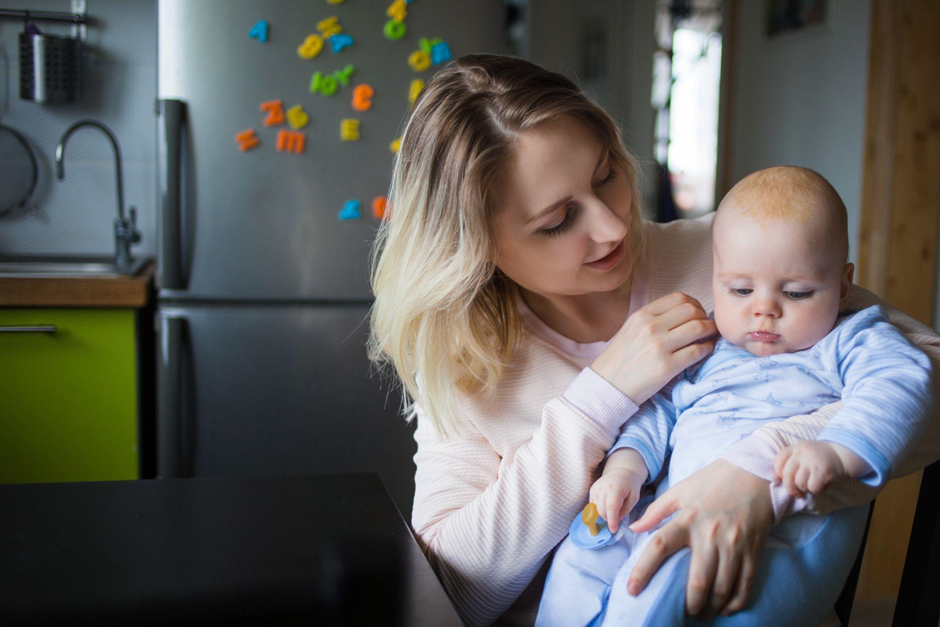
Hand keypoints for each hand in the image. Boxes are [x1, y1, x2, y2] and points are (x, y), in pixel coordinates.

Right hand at [590, 467, 644, 532]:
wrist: (621, 471)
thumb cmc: (630, 486)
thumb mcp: (634, 498)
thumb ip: (625, 510)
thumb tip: (615, 521)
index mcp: (616, 488)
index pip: (611, 507)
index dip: (612, 520)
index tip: (613, 530)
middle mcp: (603, 487)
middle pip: (602, 510)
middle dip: (609, 518)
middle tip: (617, 516)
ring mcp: (595, 488)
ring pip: (595, 510)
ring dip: (604, 514)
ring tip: (613, 509)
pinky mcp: (591, 490)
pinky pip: (592, 506)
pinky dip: (599, 510)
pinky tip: (606, 505)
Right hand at [591, 292, 716, 404]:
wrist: (608, 385)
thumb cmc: (620, 358)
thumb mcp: (631, 329)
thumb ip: (653, 318)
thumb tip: (684, 313)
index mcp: (641, 315)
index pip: (678, 298)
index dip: (695, 303)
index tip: (698, 313)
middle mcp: (650, 327)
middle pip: (692, 310)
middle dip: (705, 316)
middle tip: (707, 325)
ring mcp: (659, 347)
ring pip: (699, 328)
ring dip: (711, 331)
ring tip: (710, 336)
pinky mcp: (667, 367)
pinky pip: (698, 351)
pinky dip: (707, 348)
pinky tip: (705, 350)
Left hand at [627, 460, 772, 617]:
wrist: (755, 473)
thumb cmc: (713, 482)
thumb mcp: (680, 490)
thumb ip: (656, 511)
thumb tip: (634, 528)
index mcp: (687, 519)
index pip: (659, 547)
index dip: (643, 570)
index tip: (632, 589)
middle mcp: (710, 534)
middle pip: (697, 581)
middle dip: (689, 604)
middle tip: (683, 612)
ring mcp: (734, 544)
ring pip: (722, 588)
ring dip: (710, 608)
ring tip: (702, 614)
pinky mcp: (753, 550)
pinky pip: (745, 584)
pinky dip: (735, 602)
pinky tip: (725, 609)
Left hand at [774, 441, 867, 497]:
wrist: (842, 454)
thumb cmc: (820, 457)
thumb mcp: (804, 451)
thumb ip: (792, 460)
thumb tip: (780, 478)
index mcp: (796, 447)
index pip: (779, 459)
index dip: (779, 471)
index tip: (783, 477)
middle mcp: (802, 453)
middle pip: (787, 475)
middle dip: (790, 487)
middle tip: (796, 492)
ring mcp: (812, 462)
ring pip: (800, 483)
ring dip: (805, 489)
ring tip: (812, 485)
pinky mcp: (823, 471)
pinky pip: (813, 488)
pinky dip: (816, 490)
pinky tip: (821, 485)